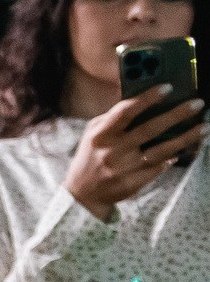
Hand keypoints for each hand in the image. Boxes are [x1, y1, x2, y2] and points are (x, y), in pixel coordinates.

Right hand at [61, 87, 208, 220]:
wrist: (82, 194)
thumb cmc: (90, 157)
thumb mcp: (93, 134)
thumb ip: (113, 119)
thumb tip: (141, 100)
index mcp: (101, 134)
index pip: (125, 111)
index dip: (147, 98)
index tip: (168, 88)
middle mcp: (113, 150)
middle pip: (150, 129)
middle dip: (176, 114)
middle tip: (197, 104)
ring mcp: (124, 168)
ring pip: (161, 150)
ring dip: (185, 138)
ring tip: (203, 128)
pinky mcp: (133, 182)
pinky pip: (159, 167)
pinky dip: (172, 158)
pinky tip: (185, 149)